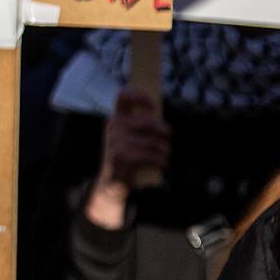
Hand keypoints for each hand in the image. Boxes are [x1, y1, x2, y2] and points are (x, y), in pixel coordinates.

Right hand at [85, 87, 169, 228]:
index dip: (140, 96)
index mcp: (116, 118)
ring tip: (165, 154)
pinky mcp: (122, 155)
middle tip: (167, 136)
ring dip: (164, 149)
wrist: (112, 184)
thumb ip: (140, 123)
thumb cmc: (127, 157)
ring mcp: (116, 140)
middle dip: (163, 130)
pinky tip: (163, 164)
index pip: (124, 95)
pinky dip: (160, 161)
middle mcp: (113, 126)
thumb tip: (158, 114)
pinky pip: (151, 155)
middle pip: (148, 120)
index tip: (153, 106)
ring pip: (153, 141)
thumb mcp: (130, 137)